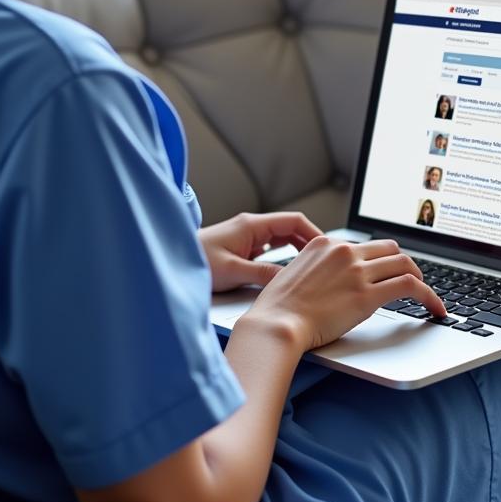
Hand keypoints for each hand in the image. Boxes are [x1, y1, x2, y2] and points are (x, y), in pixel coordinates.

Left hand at [198, 211, 322, 292]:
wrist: (172, 262)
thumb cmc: (196, 260)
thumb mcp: (233, 270)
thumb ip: (263, 273)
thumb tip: (290, 279)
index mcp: (251, 225)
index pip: (293, 221)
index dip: (313, 233)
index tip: (328, 249)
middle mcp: (250, 228)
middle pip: (290, 229)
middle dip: (309, 243)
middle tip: (326, 260)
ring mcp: (246, 238)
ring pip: (281, 240)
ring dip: (297, 250)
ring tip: (313, 267)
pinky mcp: (241, 249)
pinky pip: (270, 249)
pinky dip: (283, 257)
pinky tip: (289, 271)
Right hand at [246, 236, 447, 350]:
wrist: (277, 323)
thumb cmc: (280, 308)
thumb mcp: (295, 274)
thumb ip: (317, 269)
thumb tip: (333, 280)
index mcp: (324, 244)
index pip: (365, 245)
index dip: (382, 260)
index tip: (388, 272)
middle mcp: (343, 251)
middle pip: (390, 249)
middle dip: (404, 265)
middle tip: (411, 282)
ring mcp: (357, 271)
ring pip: (405, 264)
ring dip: (421, 279)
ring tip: (427, 296)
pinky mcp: (368, 294)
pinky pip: (411, 286)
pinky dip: (429, 296)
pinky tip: (435, 309)